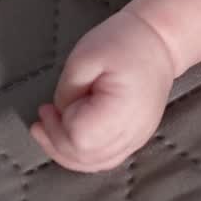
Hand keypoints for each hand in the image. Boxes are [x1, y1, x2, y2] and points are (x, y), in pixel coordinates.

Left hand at [29, 6, 176, 171]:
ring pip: (95, 163)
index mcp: (122, 109)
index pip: (78, 138)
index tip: (46, 107)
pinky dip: (85, 156)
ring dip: (67, 154)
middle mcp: (134, 130)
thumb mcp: (84, 57)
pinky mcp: (139, 135)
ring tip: (50, 132)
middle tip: (40, 122)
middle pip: (85, 157)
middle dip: (55, 143)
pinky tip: (73, 142)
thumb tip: (62, 115)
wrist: (161, 37)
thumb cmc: (123, 41)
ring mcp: (139, 136)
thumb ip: (67, 92)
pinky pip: (107, 158)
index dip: (57, 126)